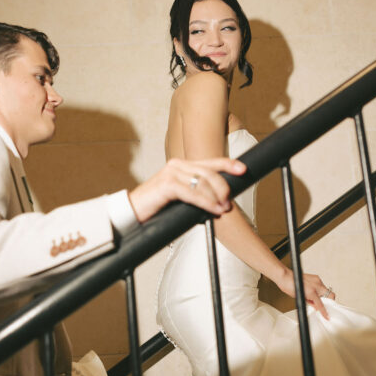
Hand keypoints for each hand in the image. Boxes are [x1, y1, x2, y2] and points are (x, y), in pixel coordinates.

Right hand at [128, 157, 245, 222]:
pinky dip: (206, 202)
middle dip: (223, 186)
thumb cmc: (157, 207)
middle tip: (228, 202)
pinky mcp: (166, 184)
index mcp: (182, 166)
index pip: (209, 162)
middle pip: (209, 172)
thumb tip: (219, 203)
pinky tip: (213, 209)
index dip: (227, 164)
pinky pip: (192, 193)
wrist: (133, 213)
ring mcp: (171, 173)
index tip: (243, 169)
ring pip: (202, 182)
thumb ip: (196, 195)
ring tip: (223, 208)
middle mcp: (177, 165)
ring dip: (216, 197)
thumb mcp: (180, 198)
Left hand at [275, 267, 334, 319]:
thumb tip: (316, 307)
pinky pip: (322, 285)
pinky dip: (320, 290)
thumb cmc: (290, 287)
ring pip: (327, 290)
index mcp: (312, 292)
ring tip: (316, 298)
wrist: (285, 277)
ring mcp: (317, 280)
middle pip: (331, 295)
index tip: (327, 316)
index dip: (324, 312)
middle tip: (324, 305)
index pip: (321, 305)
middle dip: (328, 301)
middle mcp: (317, 285)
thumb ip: (311, 303)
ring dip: (324, 295)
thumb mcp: (301, 298)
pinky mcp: (316, 277)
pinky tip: (314, 292)